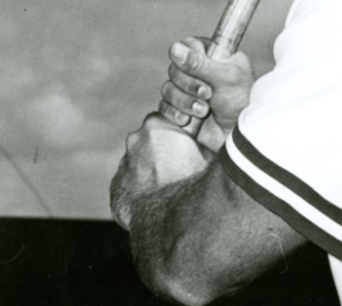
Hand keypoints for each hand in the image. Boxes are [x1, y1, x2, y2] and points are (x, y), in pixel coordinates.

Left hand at [110, 113, 211, 230]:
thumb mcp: (210, 154)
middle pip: (151, 139)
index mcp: (158, 124)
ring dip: (151, 171)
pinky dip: (141, 190)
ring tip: (169, 189)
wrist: (166, 221)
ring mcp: (124, 163)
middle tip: (180, 168)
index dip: (179, 134)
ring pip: (139, 162)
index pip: (167, 121)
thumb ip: (207, 140)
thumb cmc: (192, 183)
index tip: (188, 146)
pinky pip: (130, 184)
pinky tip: (156, 201)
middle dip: (162, 150)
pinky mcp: (116, 187)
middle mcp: (136, 138)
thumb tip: (225, 134)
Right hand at [158, 37, 254, 151]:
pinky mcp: (180, 110)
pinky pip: (164, 107)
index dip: (190, 58)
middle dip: (189, 85)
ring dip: (184, 101)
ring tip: (204, 111)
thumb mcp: (225, 78)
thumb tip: (174, 48)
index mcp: (214, 56)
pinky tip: (188, 121)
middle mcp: (199, 72)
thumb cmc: (240, 103)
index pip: (189, 46)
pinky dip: (174, 113)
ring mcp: (189, 91)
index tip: (201, 70)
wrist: (238, 137)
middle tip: (208, 94)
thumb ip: (199, 64)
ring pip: (168, 88)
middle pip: (174, 69)